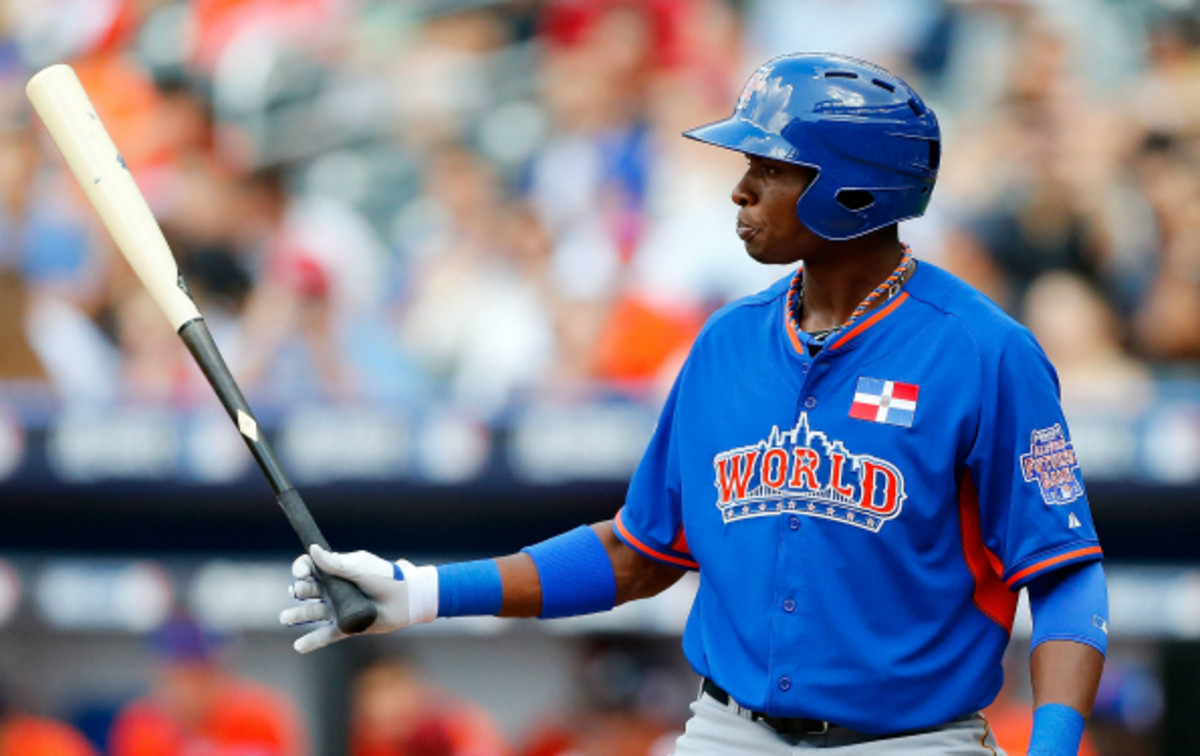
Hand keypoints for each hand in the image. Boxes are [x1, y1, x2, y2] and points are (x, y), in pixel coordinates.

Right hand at [280, 545, 438, 652]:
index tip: (300, 572)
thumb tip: (313, 549)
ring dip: (296, 615)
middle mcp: (335, 590)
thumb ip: (335, 563)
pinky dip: (311, 641)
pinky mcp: (346, 627)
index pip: (312, 568)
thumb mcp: (359, 568)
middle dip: (299, 590)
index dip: (302, 569)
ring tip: (285, 618)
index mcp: (337, 570)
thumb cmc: (385, 577)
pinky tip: (299, 646)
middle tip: (298, 591)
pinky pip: (325, 635)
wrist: (406, 599)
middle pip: (308, 590)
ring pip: (312, 613)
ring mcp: (339, 608)